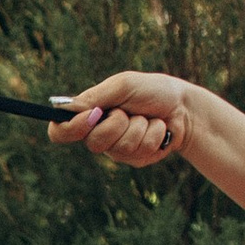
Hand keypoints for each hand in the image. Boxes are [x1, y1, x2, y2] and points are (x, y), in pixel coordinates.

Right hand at [50, 71, 200, 167]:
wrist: (184, 107)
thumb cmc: (153, 91)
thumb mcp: (123, 85)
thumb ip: (96, 97)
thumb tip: (71, 110)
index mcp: (89, 114)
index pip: (60, 131)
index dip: (69, 129)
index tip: (91, 117)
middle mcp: (99, 134)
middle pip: (93, 143)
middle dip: (116, 125)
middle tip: (129, 112)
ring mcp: (117, 149)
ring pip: (119, 148)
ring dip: (138, 128)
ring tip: (147, 118)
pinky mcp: (135, 159)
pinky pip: (138, 152)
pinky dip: (152, 135)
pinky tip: (158, 128)